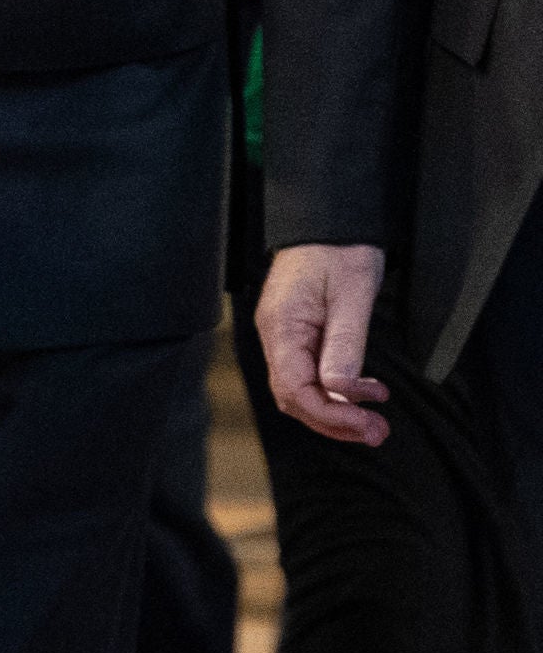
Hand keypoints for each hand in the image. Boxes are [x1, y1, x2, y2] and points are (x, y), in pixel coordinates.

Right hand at [256, 243, 390, 445]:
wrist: (328, 221)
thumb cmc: (340, 249)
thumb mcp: (352, 295)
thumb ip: (345, 344)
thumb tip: (339, 390)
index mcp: (282, 326)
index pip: (294, 390)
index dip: (329, 416)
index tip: (367, 424)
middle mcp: (275, 334)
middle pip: (294, 397)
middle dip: (335, 422)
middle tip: (378, 432)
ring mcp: (283, 334)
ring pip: (301, 390)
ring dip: (337, 411)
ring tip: (376, 421)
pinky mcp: (296, 332)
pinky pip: (309, 374)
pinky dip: (336, 392)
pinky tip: (365, 391)